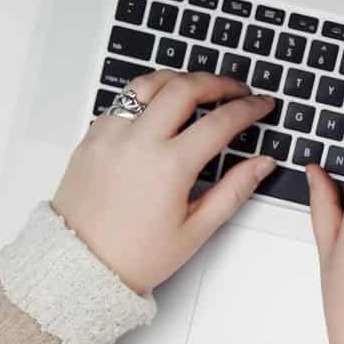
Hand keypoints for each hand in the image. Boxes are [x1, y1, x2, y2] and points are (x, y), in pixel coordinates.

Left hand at [52, 70, 278, 293]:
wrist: (81, 265)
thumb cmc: (136, 255)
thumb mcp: (197, 229)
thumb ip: (234, 190)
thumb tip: (262, 165)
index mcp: (169, 166)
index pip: (220, 122)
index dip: (248, 108)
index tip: (261, 105)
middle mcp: (138, 142)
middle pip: (184, 88)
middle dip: (218, 83)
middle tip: (237, 89)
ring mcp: (110, 135)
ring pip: (149, 83)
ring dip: (179, 79)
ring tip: (199, 87)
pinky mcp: (92, 137)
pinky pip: (123, 101)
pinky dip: (147, 95)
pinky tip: (161, 108)